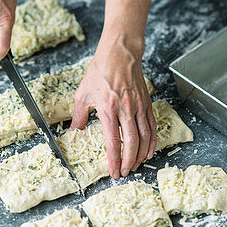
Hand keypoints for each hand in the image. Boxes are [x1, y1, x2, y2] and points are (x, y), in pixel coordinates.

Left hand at [70, 40, 156, 178]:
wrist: (119, 54)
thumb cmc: (100, 72)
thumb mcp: (82, 94)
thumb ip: (79, 116)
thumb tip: (74, 131)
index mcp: (108, 109)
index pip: (113, 141)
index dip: (114, 159)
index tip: (114, 171)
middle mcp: (126, 110)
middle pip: (131, 143)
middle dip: (129, 161)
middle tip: (126, 172)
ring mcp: (139, 107)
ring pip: (144, 136)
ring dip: (141, 154)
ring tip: (137, 165)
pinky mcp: (147, 103)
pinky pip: (152, 126)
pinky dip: (152, 141)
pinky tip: (149, 150)